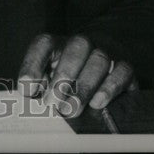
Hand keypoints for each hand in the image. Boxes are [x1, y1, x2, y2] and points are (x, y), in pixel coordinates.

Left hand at [17, 33, 137, 117]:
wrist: (107, 70)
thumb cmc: (71, 80)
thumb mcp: (51, 80)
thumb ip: (40, 86)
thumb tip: (31, 97)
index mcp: (58, 44)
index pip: (44, 44)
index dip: (33, 64)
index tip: (27, 89)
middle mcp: (82, 43)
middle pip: (76, 47)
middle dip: (63, 76)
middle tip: (52, 103)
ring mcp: (107, 51)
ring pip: (99, 59)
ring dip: (84, 87)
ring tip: (72, 110)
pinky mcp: (126, 66)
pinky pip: (122, 71)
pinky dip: (109, 87)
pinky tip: (97, 103)